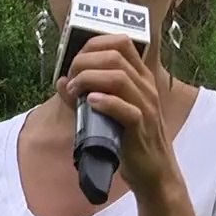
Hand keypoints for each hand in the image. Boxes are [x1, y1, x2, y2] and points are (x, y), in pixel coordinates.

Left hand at [56, 34, 179, 196]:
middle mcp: (145, 87)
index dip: (93, 45)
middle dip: (84, 62)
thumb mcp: (109, 111)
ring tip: (74, 91)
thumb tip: (61, 81)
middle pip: (115, 56)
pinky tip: (90, 103)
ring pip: (119, 78)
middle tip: (70, 80)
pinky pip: (126, 109)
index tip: (75, 62)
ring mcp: (146, 106)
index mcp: (140, 78)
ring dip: (89, 79)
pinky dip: (105, 102)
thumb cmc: (129, 139)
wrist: (155, 172)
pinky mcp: (142, 128)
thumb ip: (86, 94)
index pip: (121, 42)